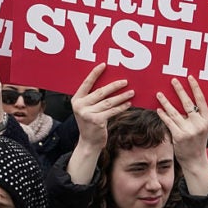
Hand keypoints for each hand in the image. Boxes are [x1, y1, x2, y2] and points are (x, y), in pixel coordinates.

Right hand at [66, 63, 133, 184]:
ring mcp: (88, 114)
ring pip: (109, 102)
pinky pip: (112, 111)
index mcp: (76, 99)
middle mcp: (80, 106)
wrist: (88, 142)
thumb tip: (111, 85)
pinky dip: (122, 107)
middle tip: (125, 81)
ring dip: (121, 96)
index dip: (95, 73)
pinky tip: (129, 103)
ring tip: (131, 92)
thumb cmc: (90, 123)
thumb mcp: (87, 109)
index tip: (104, 65)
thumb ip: (93, 98)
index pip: (86, 83)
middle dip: (114, 86)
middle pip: (100, 92)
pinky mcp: (97, 121)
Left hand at [156, 75, 207, 194]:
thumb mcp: (203, 128)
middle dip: (179, 90)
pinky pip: (169, 122)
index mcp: (207, 120)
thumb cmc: (198, 142)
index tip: (190, 78)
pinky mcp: (178, 137)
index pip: (201, 100)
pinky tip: (158, 109)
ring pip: (175, 112)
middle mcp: (198, 124)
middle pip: (187, 103)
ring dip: (166, 102)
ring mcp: (188, 131)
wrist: (195, 160)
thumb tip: (186, 101)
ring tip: (159, 94)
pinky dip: (163, 115)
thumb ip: (197, 116)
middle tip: (173, 80)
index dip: (195, 88)